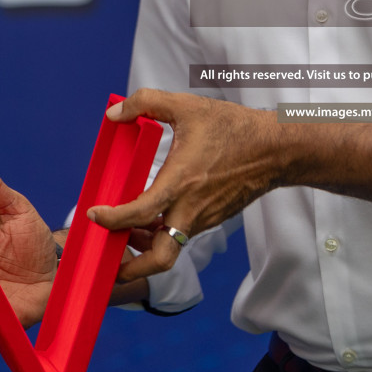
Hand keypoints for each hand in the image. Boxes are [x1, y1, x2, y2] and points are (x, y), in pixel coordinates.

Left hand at [90, 90, 280, 281]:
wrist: (277, 149)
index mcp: (181, 183)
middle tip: (109, 261)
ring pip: (169, 246)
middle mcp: (191, 209)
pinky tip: (154, 214)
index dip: (112, 220)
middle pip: (159, 259)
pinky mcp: (213, 218)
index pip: (139, 214)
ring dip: (145, 245)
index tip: (94, 215)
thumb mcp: (187, 106)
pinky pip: (182, 233)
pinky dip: (164, 232)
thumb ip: (146, 102)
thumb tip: (115, 112)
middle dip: (131, 269)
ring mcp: (204, 218)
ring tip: (126, 230)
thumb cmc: (234, 128)